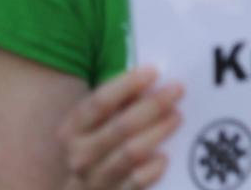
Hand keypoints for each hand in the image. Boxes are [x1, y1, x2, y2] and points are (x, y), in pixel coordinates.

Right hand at [58, 66, 183, 188]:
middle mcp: (79, 155)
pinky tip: (165, 157)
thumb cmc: (102, 147)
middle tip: (177, 90)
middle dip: (153, 105)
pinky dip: (152, 169)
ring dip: (157, 131)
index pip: (98, 103)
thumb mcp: (101, 123)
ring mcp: (94, 181)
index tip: (154, 71)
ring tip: (177, 116)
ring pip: (130, 152)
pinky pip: (135, 182)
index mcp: (72, 130)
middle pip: (120, 126)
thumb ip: (120, 102)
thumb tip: (152, 77)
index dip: (127, 85)